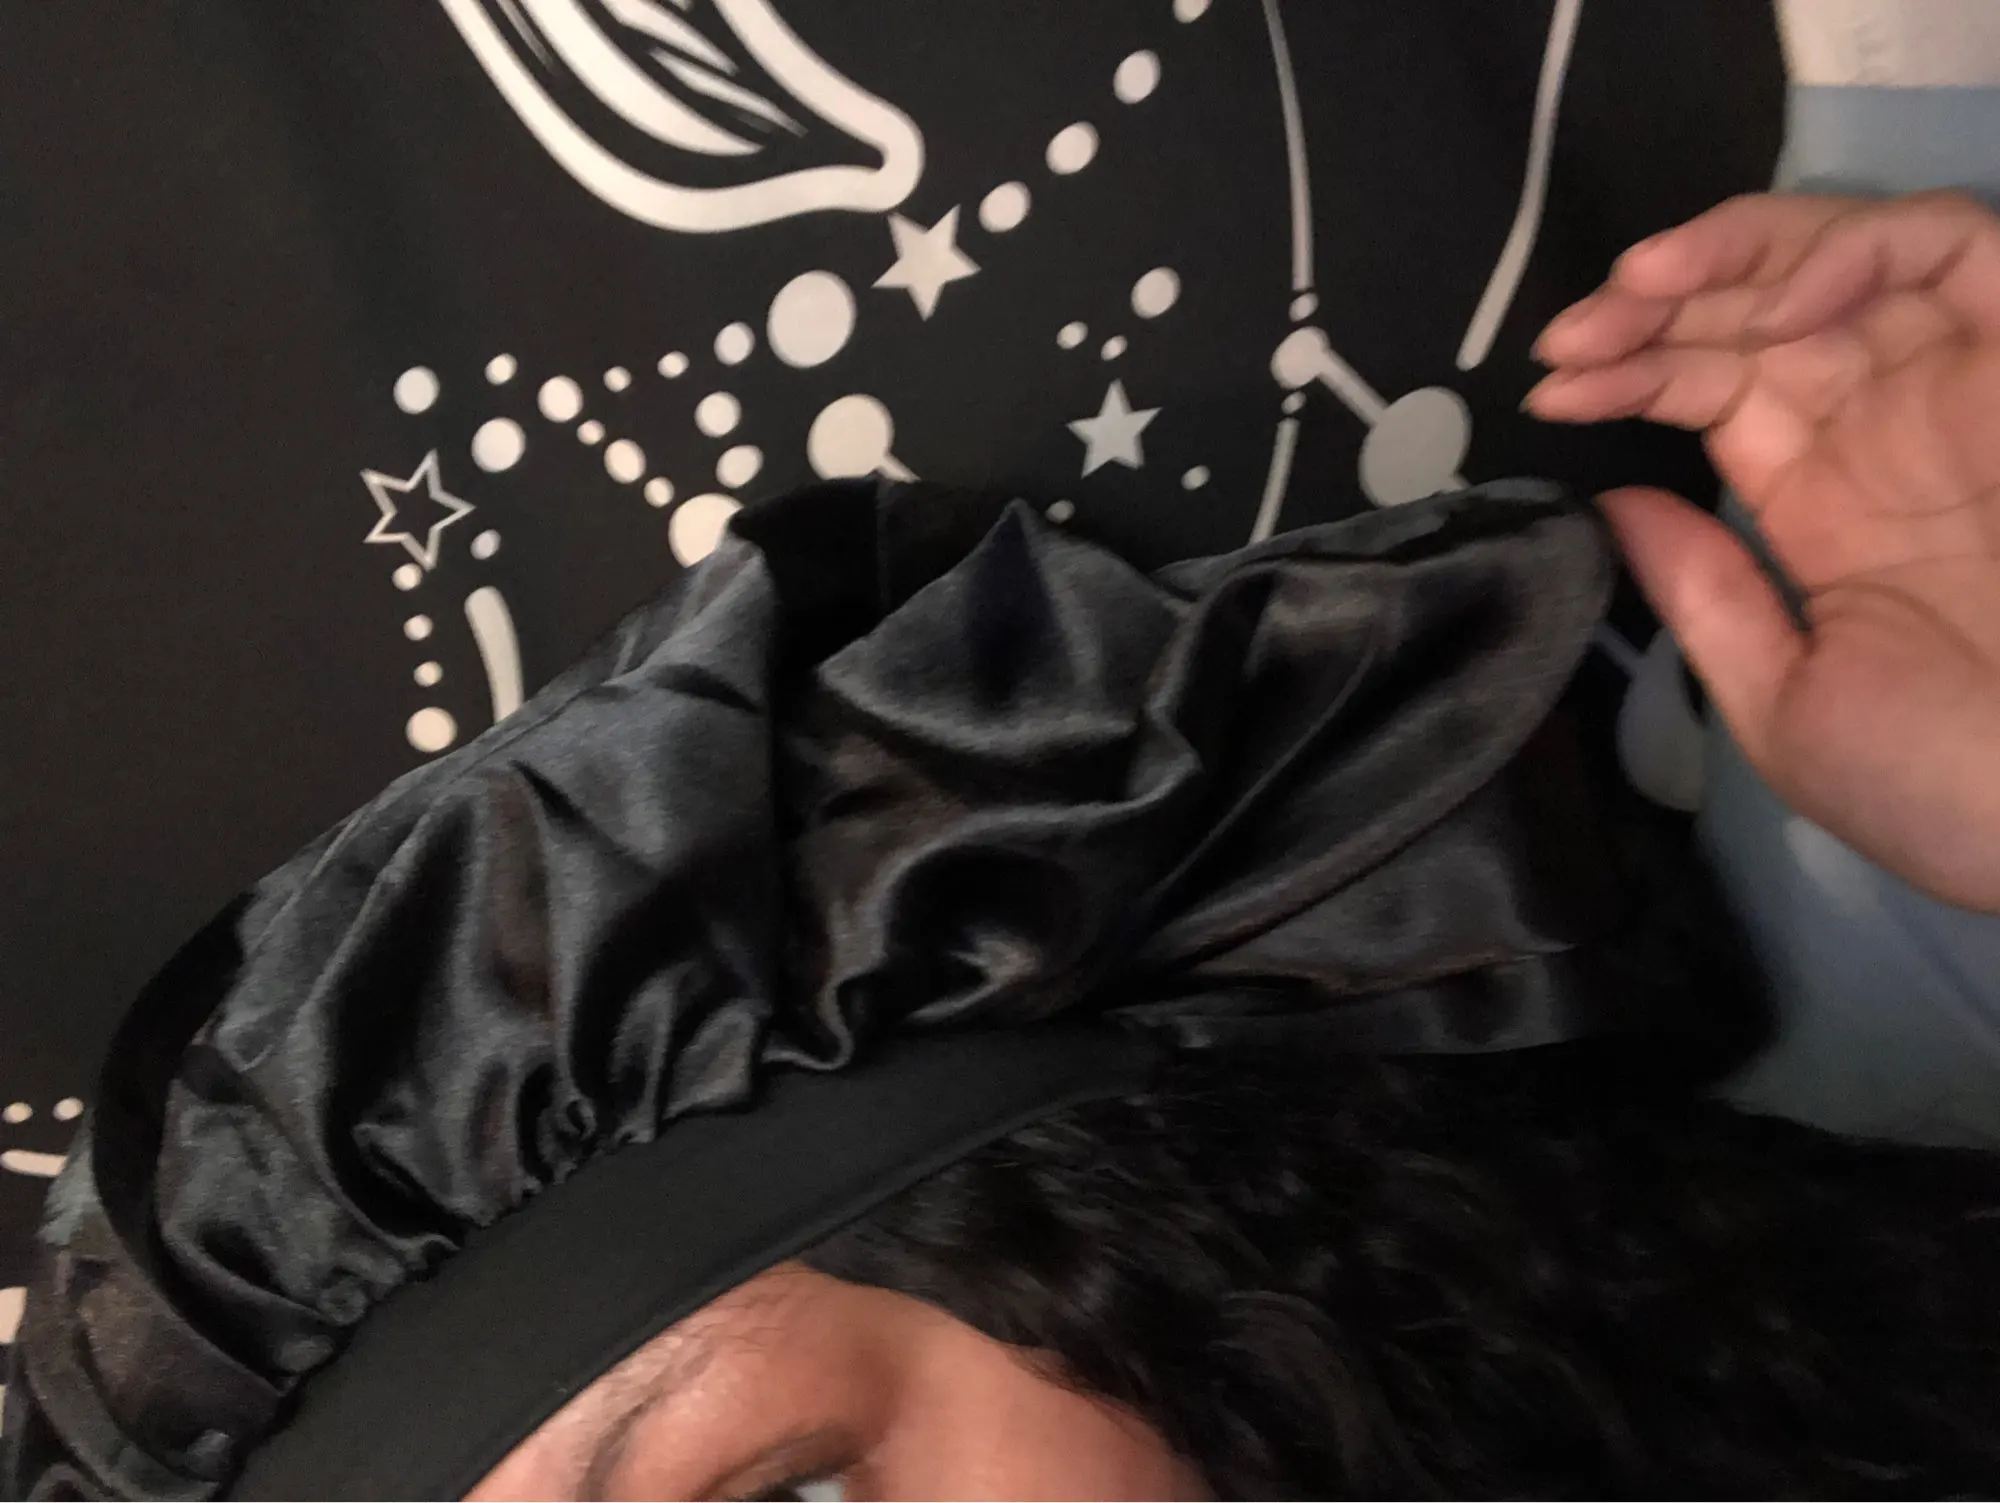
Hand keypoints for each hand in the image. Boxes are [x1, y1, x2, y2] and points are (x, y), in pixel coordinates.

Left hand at [1527, 192, 1999, 912]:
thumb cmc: (1946, 784)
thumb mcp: (1787, 702)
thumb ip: (1707, 595)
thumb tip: (1614, 504)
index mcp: (1830, 501)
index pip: (1714, 389)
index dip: (1629, 373)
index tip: (1550, 390)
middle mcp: (1892, 423)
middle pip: (1759, 310)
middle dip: (1653, 306)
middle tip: (1572, 333)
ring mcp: (1966, 380)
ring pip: (1841, 254)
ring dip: (1730, 255)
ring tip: (1639, 291)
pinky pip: (1952, 245)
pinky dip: (1858, 247)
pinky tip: (1777, 306)